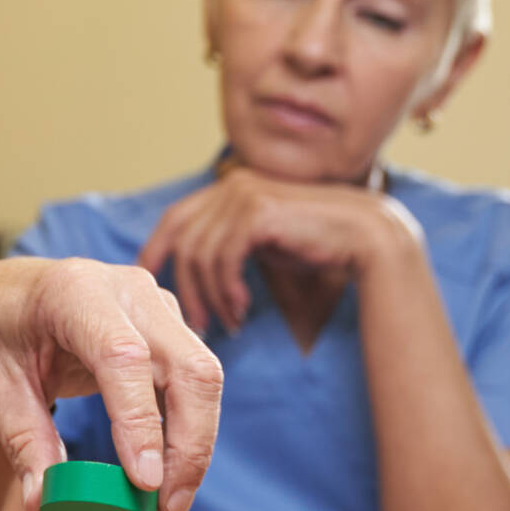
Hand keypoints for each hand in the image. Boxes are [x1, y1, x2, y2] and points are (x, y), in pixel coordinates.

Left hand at [0, 257, 221, 510]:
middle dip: (189, 445)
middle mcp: (127, 290)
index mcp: (74, 291)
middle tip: (167, 510)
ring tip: (166, 508)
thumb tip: (43, 502)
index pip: (123, 356)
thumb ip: (23, 442)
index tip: (144, 484)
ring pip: (202, 377)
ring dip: (193, 447)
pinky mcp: (167, 329)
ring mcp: (155, 307)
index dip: (140, 421)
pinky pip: (193, 385)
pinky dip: (187, 434)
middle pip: (188, 366)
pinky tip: (165, 477)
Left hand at [136, 167, 422, 336]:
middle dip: (184, 287)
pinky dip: (227, 290)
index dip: (155, 250)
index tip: (145, 285)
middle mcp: (231, 185)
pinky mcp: (259, 212)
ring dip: (211, 297)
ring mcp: (244, 194)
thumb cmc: (314, 243)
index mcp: (228, 189)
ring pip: (202, 254)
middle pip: (184, 240)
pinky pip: (224, 258)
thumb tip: (194, 272)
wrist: (364, 236)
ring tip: (228, 324)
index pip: (175, 218)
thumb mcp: (262, 242)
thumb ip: (230, 245)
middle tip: (195, 325)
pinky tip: (241, 310)